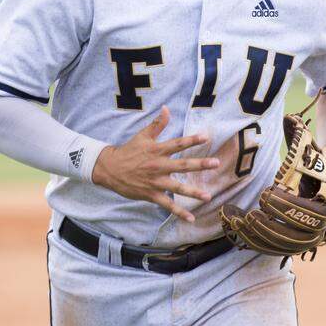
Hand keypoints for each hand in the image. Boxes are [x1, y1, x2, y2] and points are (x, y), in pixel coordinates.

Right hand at [91, 106, 219, 221]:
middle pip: (182, 165)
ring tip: (208, 196)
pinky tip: (191, 218)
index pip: (177, 144)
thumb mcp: (142, 136)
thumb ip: (157, 124)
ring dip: (193, 192)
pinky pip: (167, 205)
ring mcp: (155, 182)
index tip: (206, 137)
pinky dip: (179, 212)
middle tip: (216, 163)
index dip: (191, 140)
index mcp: (157, 150)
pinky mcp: (151, 194)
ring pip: (177, 188)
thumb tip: (166, 108)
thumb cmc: (128, 150)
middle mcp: (158, 166)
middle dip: (200, 164)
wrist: (109, 169)